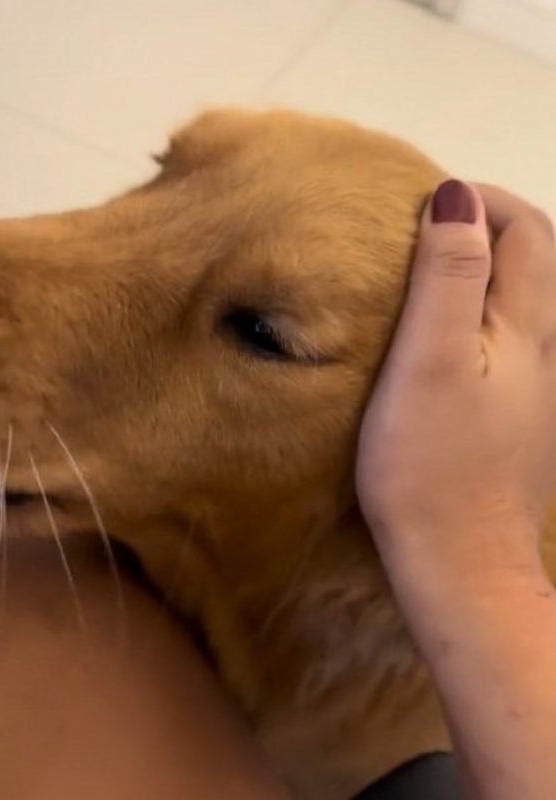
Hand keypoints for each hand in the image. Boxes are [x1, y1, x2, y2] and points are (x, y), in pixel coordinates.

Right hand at [356, 180, 555, 578]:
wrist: (461, 561)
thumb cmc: (432, 462)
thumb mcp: (430, 359)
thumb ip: (449, 275)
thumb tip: (456, 198)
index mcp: (531, 326)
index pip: (525, 230)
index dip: (480, 202)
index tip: (422, 203)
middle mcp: (551, 350)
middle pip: (537, 260)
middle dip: (490, 228)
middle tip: (427, 230)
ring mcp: (544, 388)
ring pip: (531, 301)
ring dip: (491, 270)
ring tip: (438, 270)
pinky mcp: (528, 419)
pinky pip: (519, 341)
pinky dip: (491, 314)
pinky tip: (459, 335)